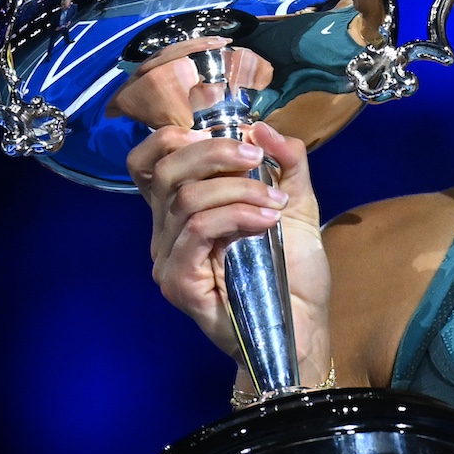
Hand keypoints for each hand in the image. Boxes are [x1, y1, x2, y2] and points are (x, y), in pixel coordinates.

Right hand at [115, 42, 332, 378]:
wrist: (303, 327)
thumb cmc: (293, 273)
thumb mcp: (295, 204)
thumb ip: (285, 162)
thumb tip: (262, 127)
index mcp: (183, 209)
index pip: (150, 161)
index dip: (174, 136)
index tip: (225, 134)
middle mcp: (166, 232)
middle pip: (167, 170)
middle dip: (216, 151)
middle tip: (258, 159)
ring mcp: (168, 259)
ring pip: (187, 199)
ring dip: (238, 189)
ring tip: (274, 204)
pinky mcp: (178, 283)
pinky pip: (198, 231)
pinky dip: (235, 215)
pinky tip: (266, 221)